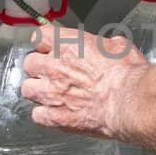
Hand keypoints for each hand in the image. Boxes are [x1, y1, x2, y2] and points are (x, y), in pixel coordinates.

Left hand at [21, 27, 149, 139]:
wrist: (128, 103)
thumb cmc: (127, 74)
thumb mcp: (119, 46)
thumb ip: (103, 45)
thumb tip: (105, 47)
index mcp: (66, 45)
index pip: (39, 36)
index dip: (45, 43)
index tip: (50, 47)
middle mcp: (52, 67)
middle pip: (29, 63)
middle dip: (39, 67)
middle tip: (53, 73)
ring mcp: (49, 93)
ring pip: (27, 89)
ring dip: (37, 90)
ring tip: (51, 95)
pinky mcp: (53, 117)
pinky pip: (37, 115)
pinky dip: (44, 114)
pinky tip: (56, 114)